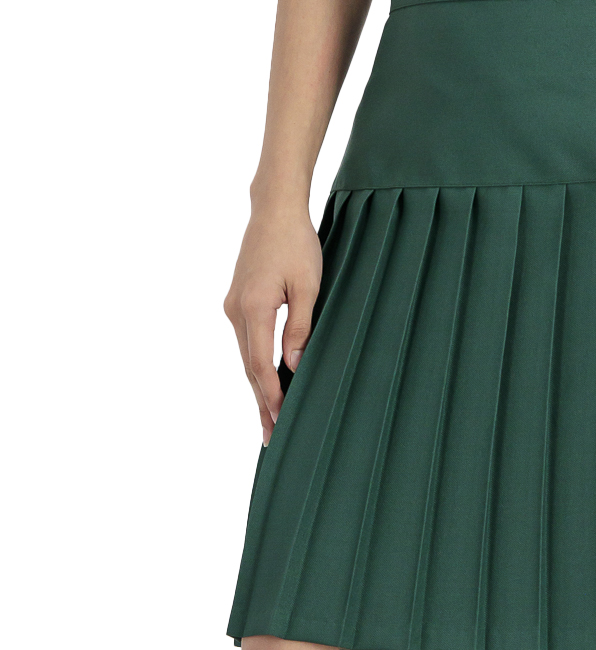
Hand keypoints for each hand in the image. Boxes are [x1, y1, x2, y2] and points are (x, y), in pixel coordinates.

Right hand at [223, 207, 321, 445]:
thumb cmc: (297, 243)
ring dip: (257, 390)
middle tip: (272, 439)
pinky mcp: (237, 302)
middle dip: (261, 405)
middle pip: (249, 369)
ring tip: (269, 421)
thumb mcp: (308, 286)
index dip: (272, 397)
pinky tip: (264, 383)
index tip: (281, 422)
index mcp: (254, 308)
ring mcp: (233, 307)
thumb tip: (295, 367)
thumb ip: (301, 327)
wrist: (273, 210)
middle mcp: (235, 311)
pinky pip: (246, 344)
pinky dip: (255, 368)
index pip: (261, 365)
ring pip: (246, 358)